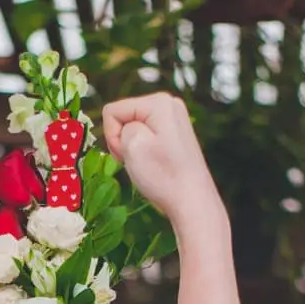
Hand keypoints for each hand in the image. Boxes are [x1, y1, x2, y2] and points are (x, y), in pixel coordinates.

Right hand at [101, 91, 222, 227]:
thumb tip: (127, 128)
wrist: (192, 201)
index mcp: (158, 102)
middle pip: (124, 118)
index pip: (112, 111)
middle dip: (123, 141)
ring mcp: (173, 120)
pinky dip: (143, 152)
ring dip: (132, 149)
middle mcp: (168, 104)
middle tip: (138, 161)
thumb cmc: (163, 176)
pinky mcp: (175, 135)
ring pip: (133, 130)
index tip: (126, 155)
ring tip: (147, 164)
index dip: (112, 136)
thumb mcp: (132, 144)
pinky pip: (146, 137)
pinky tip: (155, 165)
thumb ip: (120, 125)